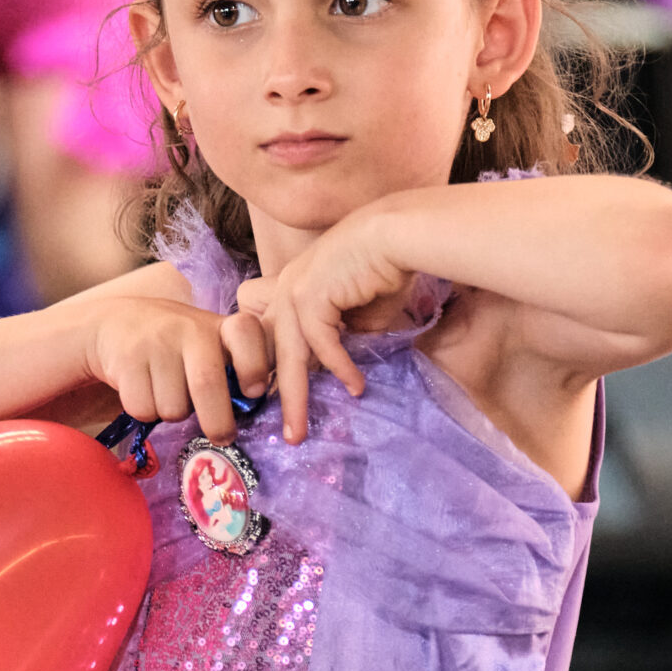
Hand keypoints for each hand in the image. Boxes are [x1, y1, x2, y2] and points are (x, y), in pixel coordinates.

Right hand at [75, 293, 271, 443]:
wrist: (117, 321)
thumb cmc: (176, 344)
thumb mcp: (207, 343)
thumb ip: (231, 368)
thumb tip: (250, 411)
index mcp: (218, 326)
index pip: (245, 332)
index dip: (254, 364)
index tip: (254, 391)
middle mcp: (189, 328)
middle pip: (207, 383)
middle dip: (217, 422)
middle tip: (222, 437)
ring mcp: (156, 342)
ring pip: (173, 407)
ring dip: (172, 414)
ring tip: (167, 393)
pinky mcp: (127, 359)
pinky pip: (144, 409)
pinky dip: (145, 412)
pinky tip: (143, 390)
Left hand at [234, 208, 416, 443]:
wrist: (396, 235)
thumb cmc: (385, 269)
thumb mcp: (361, 314)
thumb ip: (346, 339)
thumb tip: (341, 368)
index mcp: (293, 292)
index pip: (277, 342)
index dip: (278, 376)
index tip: (284, 408)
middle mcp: (286, 291)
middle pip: (274, 355)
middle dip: (280, 398)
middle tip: (287, 434)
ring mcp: (293, 291)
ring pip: (290, 357)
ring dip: (296, 398)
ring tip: (300, 431)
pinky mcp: (309, 295)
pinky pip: (321, 344)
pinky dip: (339, 367)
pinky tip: (355, 387)